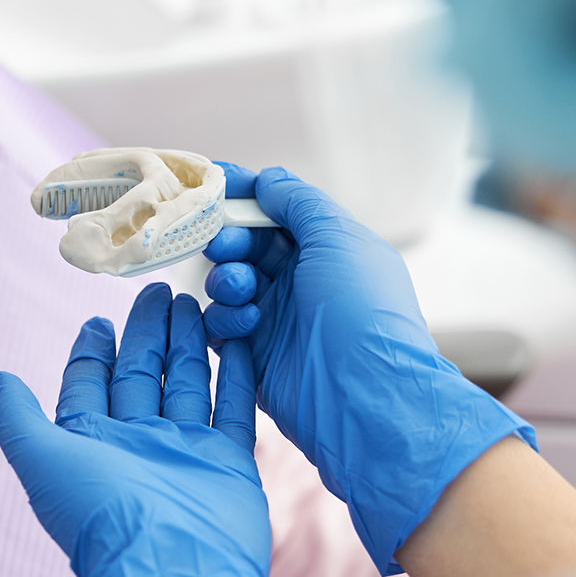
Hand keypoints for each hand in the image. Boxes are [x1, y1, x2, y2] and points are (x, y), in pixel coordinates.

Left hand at [0, 283, 273, 576]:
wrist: (170, 562)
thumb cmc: (100, 511)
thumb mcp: (41, 458)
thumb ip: (17, 418)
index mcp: (92, 444)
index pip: (89, 386)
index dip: (92, 352)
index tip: (99, 319)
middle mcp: (137, 445)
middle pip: (140, 376)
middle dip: (146, 333)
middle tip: (156, 289)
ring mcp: (184, 452)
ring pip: (186, 385)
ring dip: (188, 343)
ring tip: (192, 301)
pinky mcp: (228, 462)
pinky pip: (233, 411)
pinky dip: (236, 377)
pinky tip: (237, 342)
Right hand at [201, 163, 533, 575]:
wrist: (365, 397)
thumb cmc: (360, 311)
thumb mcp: (338, 238)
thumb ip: (298, 202)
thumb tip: (266, 179)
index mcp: (327, 248)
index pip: (276, 211)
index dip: (244, 196)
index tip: (210, 184)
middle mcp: (301, 280)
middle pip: (245, 244)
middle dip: (230, 239)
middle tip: (225, 245)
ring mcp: (277, 317)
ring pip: (227, 282)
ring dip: (226, 278)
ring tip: (240, 290)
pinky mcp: (254, 353)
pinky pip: (220, 323)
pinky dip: (225, 317)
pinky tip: (245, 325)